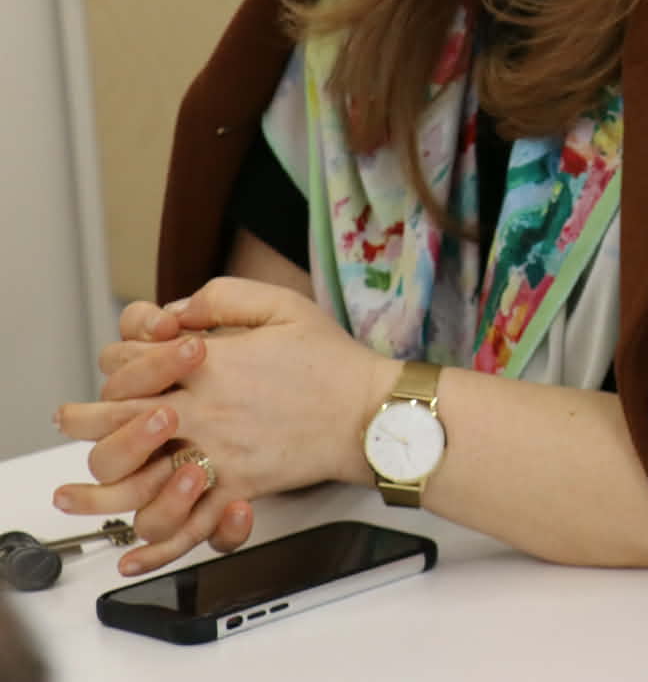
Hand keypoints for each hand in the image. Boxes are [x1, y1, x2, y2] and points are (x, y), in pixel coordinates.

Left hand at [55, 279, 396, 573]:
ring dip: (102, 486)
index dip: (120, 361)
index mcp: (211, 363)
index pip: (132, 363)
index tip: (123, 363)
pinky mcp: (237, 487)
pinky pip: (185, 525)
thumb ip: (225, 296)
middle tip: (73, 418)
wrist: (372, 414)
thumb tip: (179, 310)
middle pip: (116, 420)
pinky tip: (131, 553)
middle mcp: (204, 411)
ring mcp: (218, 453)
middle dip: (85, 419)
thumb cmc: (334, 361)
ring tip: (78, 491)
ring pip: (136, 479)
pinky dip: (154, 545)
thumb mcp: (283, 306)